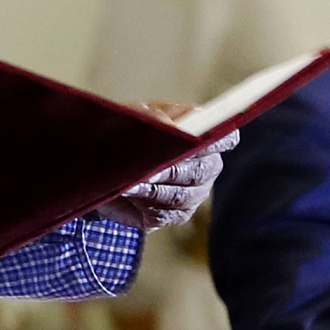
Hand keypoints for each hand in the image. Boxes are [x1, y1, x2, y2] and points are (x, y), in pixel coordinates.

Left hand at [96, 105, 237, 229]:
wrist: (104, 158)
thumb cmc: (127, 129)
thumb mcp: (135, 115)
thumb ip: (154, 117)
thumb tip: (170, 126)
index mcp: (202, 136)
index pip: (225, 139)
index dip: (218, 140)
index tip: (198, 141)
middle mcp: (205, 166)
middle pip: (200, 171)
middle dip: (172, 169)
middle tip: (148, 169)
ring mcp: (194, 193)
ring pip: (181, 195)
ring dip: (153, 189)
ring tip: (129, 182)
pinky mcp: (175, 215)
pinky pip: (164, 214)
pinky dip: (143, 203)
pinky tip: (126, 192)